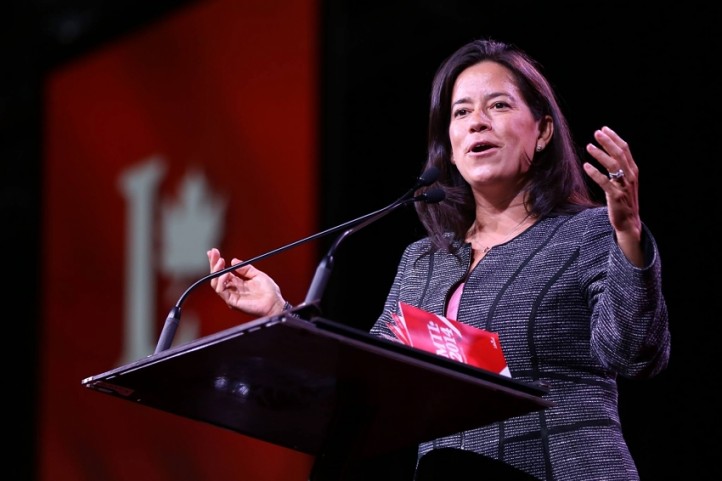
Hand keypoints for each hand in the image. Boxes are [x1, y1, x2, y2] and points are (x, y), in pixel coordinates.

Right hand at [207, 248, 286, 317]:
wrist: (275, 303)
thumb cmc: (269, 291)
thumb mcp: (257, 275)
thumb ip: (246, 268)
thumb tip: (233, 260)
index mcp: (237, 282)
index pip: (222, 271)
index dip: (217, 262)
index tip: (214, 251)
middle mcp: (232, 289)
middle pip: (217, 276)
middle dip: (213, 264)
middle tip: (214, 253)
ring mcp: (231, 295)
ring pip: (216, 283)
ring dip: (216, 271)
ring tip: (221, 261)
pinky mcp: (232, 301)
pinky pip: (221, 291)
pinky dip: (221, 281)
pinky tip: (226, 273)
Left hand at [583, 126, 643, 265]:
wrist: (629, 221)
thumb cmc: (623, 200)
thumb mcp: (624, 181)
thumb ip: (619, 167)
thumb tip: (609, 151)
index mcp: (633, 170)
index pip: (625, 149)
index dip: (614, 138)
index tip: (604, 129)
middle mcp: (630, 176)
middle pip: (619, 154)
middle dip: (608, 142)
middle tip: (597, 132)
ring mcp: (624, 186)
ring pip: (613, 165)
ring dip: (600, 154)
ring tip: (589, 146)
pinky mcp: (616, 196)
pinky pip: (605, 182)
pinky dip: (595, 173)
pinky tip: (586, 165)